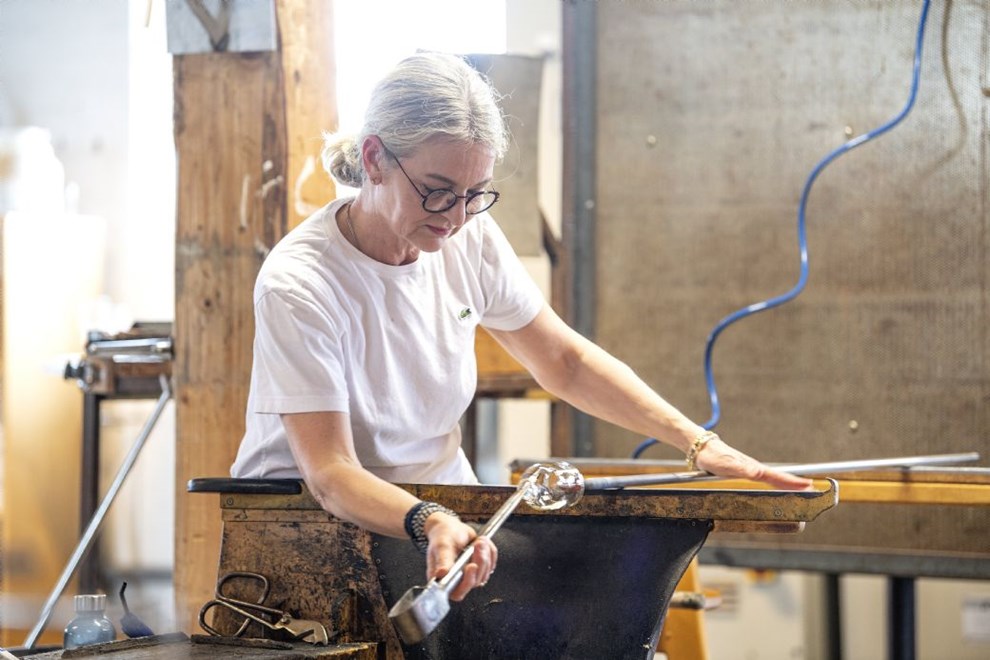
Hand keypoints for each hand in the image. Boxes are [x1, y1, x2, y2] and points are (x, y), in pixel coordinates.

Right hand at [424, 513, 497, 601]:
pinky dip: (490, 551)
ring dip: (485, 555)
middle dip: (480, 562)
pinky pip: (492, 564)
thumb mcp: (442, 546)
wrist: (451, 527)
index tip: (472, 566)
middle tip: (478, 545)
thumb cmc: (442, 537)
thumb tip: (441, 573)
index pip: (458, 592)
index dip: (467, 582)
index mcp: (443, 580)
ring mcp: (469, 576)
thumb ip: (443, 560)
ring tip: (479, 540)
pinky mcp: (480, 569)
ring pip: (485, 573)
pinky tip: (482, 541)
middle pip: (475, 582)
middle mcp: (456, 581)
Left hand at [695, 436, 812, 490]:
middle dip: (794, 483)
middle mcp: (753, 469)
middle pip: (777, 477)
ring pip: (771, 477)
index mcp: (752, 468)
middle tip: (810, 487)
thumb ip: (743, 470)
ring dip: (785, 482)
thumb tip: (759, 473)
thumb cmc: (713, 456)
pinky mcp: (742, 471)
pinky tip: (774, 484)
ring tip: (798, 487)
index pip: (776, 477)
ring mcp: (748, 469)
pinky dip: (773, 481)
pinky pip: (762, 478)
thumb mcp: (727, 465)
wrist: (700, 448)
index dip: (792, 482)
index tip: (808, 485)